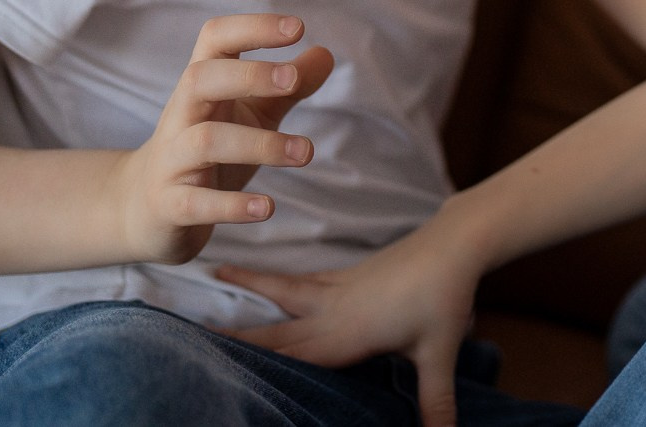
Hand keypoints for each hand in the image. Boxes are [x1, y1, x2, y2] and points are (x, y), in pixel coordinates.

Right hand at [109, 14, 332, 265]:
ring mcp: (171, 160)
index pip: (215, 40)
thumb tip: (326, 53)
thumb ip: (287, 87)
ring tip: (306, 152)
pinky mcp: (170, 205)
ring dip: (260, 145)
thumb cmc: (209, 148)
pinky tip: (267, 208)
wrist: (145, 208)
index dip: (252, 28)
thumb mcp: (251, 112)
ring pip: (206, 141)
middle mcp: (181, 115)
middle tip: (293, 80)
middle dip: (249, 76)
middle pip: (201, 79)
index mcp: (201, 85)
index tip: (298, 28)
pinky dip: (232, 206)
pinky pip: (197, 202)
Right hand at [216, 233, 477, 426]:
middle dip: (235, 333)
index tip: (216, 364)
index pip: (292, 354)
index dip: (255, 361)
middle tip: (192, 330)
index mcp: (347, 332)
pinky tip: (272, 280)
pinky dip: (280, 279)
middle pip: (277, 327)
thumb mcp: (439, 355)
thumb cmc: (444, 298)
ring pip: (285, 290)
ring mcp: (339, 287)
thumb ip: (435, 401)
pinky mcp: (349, 274)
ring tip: (216, 270)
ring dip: (251, 284)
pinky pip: (304, 279)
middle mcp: (333, 309)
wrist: (454, 244)